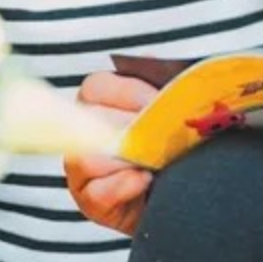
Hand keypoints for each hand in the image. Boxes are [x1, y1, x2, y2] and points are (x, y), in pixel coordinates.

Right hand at [64, 71, 156, 234]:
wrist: (181, 192)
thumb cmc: (170, 144)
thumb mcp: (168, 109)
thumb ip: (159, 82)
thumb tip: (151, 59)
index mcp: (98, 102)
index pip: (97, 86)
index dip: (128, 92)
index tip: (157, 101)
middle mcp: (82, 133)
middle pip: (91, 121)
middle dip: (131, 126)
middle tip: (161, 132)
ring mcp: (80, 170)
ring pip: (88, 158)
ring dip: (126, 157)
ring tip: (155, 158)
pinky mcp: (90, 202)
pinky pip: (98, 193)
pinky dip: (124, 185)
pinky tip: (146, 180)